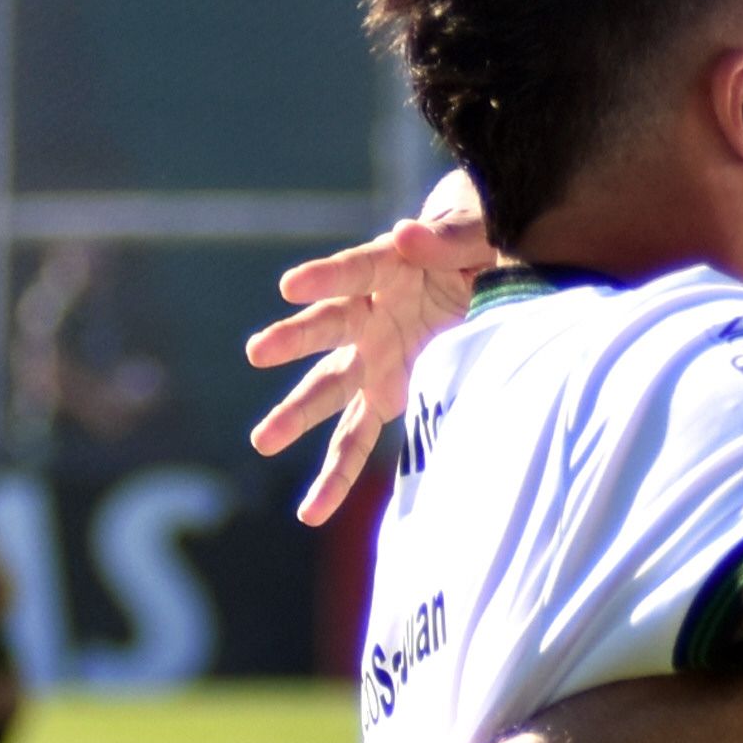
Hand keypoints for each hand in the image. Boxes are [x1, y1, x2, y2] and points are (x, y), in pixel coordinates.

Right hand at [245, 172, 491, 524]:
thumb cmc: (475, 244)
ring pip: (327, 389)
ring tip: (262, 440)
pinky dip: (337, 473)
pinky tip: (311, 510)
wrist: (483, 268)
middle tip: (259, 352)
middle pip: (326, 329)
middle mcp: (366, 314)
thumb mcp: (475, 234)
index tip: (290, 286)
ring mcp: (370, 357)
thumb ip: (446, 238)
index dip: (324, 278)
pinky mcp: (385, 394)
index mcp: (386, 267)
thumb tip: (407, 233)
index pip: (352, 272)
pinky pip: (355, 437)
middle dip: (294, 341)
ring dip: (296, 414)